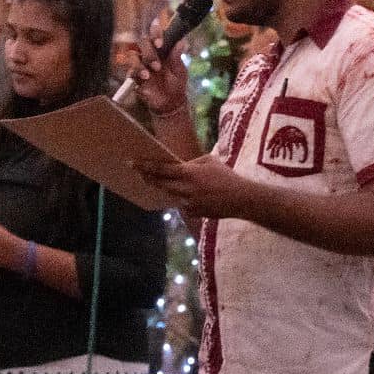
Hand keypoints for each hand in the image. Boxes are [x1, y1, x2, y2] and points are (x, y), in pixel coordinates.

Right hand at [134, 16, 190, 115]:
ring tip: (152, 73)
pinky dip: (137, 72)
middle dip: (149, 51)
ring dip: (142, 63)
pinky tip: (145, 78)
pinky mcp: (134, 76)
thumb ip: (177, 56)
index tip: (159, 41)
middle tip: (157, 64)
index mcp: (161, 49)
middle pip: (142, 42)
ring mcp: (141, 64)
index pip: (155, 34)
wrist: (170, 102)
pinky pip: (130, 70)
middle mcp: (149, 53)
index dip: (155, 33)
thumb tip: (182, 42)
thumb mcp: (179, 70)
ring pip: (133, 55)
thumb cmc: (176, 83)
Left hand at [134, 154, 249, 219]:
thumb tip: (182, 166)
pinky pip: (182, 204)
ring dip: (166, 188)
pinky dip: (184, 198)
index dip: (145, 166)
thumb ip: (193, 163)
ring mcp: (187, 203)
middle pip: (160, 184)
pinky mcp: (193, 212)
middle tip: (139, 173)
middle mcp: (185, 189)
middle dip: (148, 178)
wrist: (240, 199)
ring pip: (170, 194)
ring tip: (165, 181)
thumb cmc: (226, 176)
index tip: (133, 163)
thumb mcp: (210, 161)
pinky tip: (195, 195)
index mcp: (189, 173)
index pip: (161, 169)